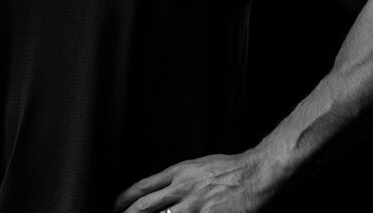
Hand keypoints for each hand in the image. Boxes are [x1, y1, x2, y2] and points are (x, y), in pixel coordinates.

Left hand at [112, 152, 275, 212]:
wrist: (256, 173)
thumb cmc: (231, 169)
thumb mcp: (199, 167)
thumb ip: (181, 179)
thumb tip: (165, 191)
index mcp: (179, 172)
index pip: (144, 186)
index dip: (126, 197)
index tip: (116, 205)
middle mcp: (182, 187)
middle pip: (146, 205)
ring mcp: (194, 205)